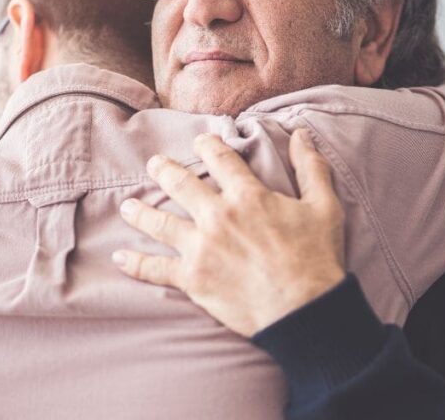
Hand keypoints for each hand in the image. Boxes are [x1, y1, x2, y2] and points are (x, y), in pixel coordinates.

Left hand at [114, 129, 345, 336]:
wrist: (303, 310)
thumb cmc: (316, 258)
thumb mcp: (324, 206)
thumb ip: (311, 168)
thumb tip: (302, 134)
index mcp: (247, 195)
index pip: (220, 158)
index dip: (208, 145)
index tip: (200, 141)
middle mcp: (217, 216)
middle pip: (180, 184)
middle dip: (164, 170)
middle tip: (154, 164)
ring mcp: (201, 247)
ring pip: (159, 222)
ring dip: (140, 211)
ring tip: (128, 206)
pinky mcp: (192, 278)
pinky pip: (155, 269)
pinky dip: (136, 263)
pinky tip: (120, 257)